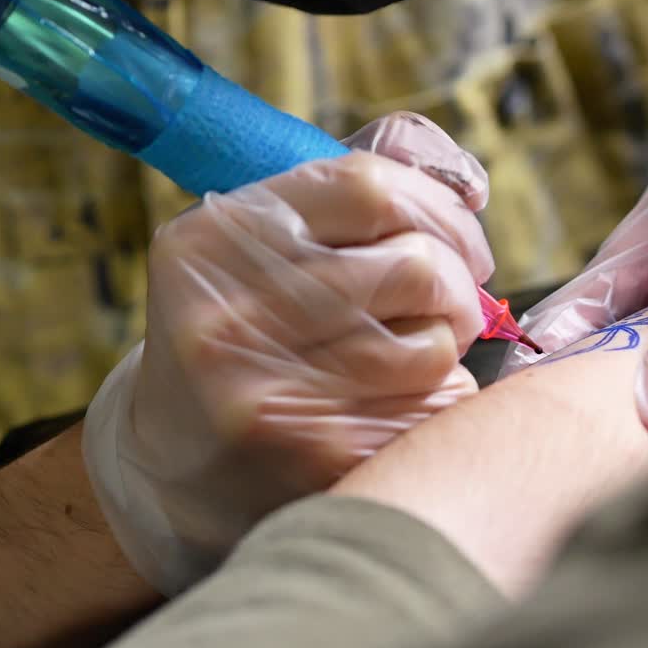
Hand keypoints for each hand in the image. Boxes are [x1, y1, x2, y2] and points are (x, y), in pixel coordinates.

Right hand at [84, 112, 491, 593]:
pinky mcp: (317, 460)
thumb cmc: (251, 330)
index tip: (459, 238)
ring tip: (416, 353)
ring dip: (449, 345)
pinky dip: (440, 401)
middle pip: (418, 266)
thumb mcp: (263, 243)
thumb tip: (468, 184)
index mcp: (215, 240)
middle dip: (457, 283)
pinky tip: (397, 405)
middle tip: (449, 304)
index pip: (370, 187)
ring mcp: (269, 397)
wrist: (180, 463)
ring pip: (436, 344)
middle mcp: (228, 317)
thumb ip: (356, 192)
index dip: (441, 209)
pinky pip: (435, 410)